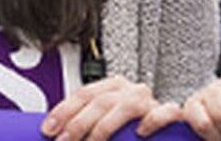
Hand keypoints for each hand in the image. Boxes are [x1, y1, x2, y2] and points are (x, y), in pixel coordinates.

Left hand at [41, 75, 181, 140]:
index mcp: (111, 87)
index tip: (49, 129)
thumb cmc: (131, 127)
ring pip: (124, 107)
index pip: (82, 94)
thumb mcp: (106, 121)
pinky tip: (140, 132)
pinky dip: (152, 121)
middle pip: (99, 101)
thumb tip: (58, 133)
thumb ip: (88, 122)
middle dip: (78, 123)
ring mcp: (149, 100)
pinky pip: (164, 112)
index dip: (63, 111)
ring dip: (103, 128)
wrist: (169, 131)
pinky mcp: (171, 112)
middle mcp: (129, 89)